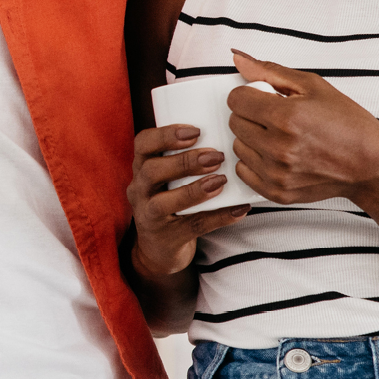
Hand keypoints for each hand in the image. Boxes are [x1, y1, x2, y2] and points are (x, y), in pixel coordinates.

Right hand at [126, 123, 249, 276]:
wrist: (159, 247)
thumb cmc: (171, 200)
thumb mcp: (169, 177)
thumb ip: (188, 159)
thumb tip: (235, 137)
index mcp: (141, 168)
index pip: (143, 144)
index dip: (165, 135)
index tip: (195, 131)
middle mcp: (139, 190)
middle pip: (151, 171)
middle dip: (184, 161)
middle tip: (216, 156)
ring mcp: (149, 217)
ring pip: (163, 203)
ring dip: (194, 190)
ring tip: (221, 180)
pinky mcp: (166, 238)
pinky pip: (192, 227)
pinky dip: (218, 217)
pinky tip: (238, 209)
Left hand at [225, 51, 378, 203]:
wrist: (371, 165)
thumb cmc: (347, 123)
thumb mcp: (313, 86)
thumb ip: (270, 72)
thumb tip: (238, 60)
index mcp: (286, 117)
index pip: (236, 100)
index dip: (249, 94)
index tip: (264, 97)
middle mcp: (278, 147)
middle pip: (235, 122)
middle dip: (251, 115)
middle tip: (276, 117)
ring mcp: (277, 173)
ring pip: (238, 147)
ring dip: (252, 138)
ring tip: (280, 137)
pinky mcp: (278, 192)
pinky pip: (244, 171)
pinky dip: (255, 162)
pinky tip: (276, 155)